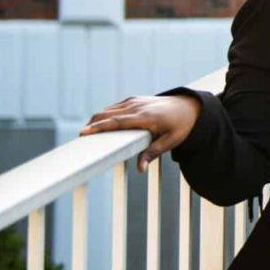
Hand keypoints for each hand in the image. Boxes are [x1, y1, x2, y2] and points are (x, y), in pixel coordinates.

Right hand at [80, 95, 200, 170]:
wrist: (190, 107)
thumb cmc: (181, 126)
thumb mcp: (171, 142)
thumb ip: (153, 153)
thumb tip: (140, 169)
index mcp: (144, 117)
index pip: (116, 122)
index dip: (98, 128)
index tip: (83, 133)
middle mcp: (137, 107)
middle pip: (107, 114)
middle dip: (91, 125)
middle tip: (79, 138)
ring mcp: (135, 101)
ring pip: (108, 110)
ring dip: (96, 120)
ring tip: (86, 134)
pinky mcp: (134, 100)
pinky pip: (115, 107)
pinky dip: (105, 115)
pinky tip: (99, 124)